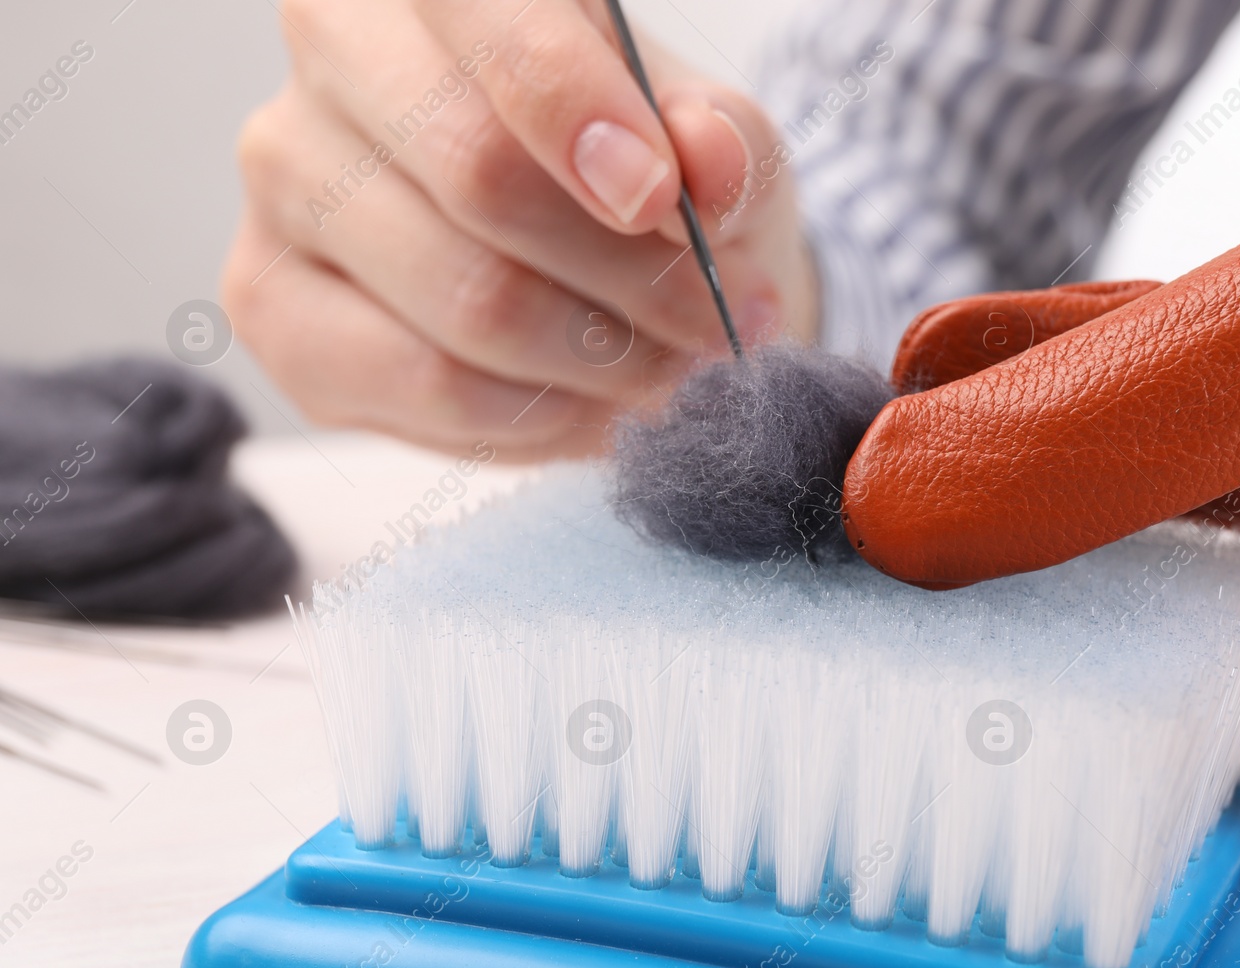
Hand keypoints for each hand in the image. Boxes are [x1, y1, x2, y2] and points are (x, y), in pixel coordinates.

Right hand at [223, 0, 815, 458]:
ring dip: (601, 358)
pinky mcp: (270, 301)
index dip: (584, 118)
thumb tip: (707, 160)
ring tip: (670, 372)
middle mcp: (335, 50)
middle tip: (713, 324)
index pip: (499, 27)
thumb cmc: (645, 179)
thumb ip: (723, 141)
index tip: (664, 205)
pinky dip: (536, 411)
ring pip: (465, 295)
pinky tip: (584, 399)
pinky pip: (426, 383)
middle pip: (479, 174)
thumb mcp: (713, 144)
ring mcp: (286, 179)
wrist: (592, 269)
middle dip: (629, 273)